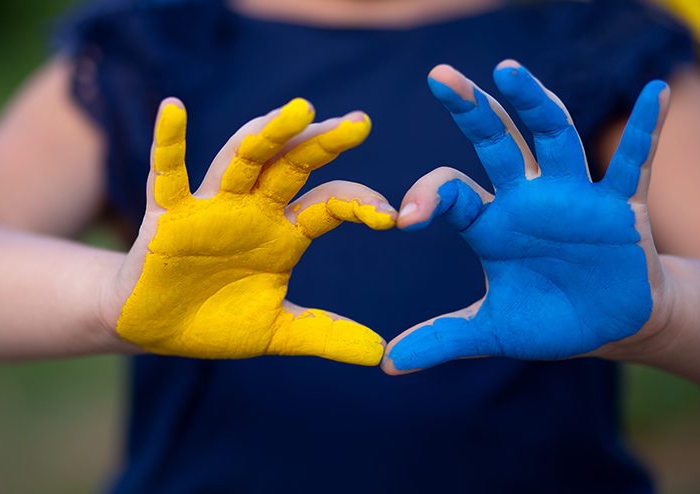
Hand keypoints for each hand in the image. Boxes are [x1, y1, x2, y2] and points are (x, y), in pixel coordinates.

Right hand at [107, 98, 394, 364]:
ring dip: (269, 133)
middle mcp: (254, 209)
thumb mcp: (277, 332)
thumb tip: (380, 353)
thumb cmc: (217, 320)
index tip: (392, 218)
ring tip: (300, 109)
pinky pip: (168, 173)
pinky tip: (173, 109)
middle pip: (293, 165)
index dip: (360, 205)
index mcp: (284, 232)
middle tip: (359, 123)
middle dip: (324, 143)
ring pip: (242, 158)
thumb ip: (324, 335)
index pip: (329, 204)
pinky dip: (169, 142)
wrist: (156, 330)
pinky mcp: (168, 214)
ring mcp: (212, 206)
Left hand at [382, 61, 671, 373]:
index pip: (452, 194)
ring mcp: (572, 196)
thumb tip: (386, 365)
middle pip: (495, 142)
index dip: (428, 198)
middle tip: (441, 76)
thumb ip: (442, 340)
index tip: (406, 217)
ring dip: (533, 104)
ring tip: (507, 70)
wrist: (607, 326)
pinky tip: (655, 93)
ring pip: (553, 137)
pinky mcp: (618, 206)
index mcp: (489, 224)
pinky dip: (644, 130)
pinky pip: (631, 163)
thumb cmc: (547, 318)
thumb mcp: (491, 332)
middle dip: (471, 111)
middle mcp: (525, 198)